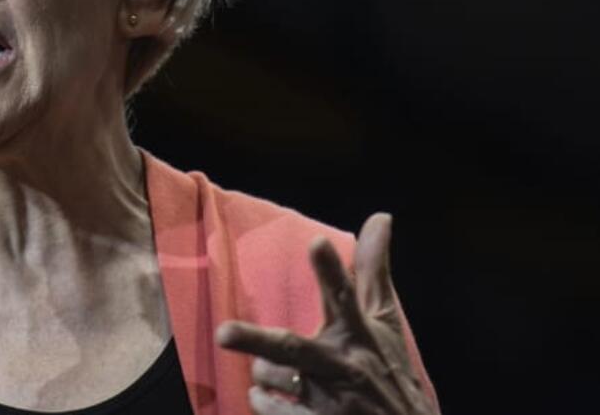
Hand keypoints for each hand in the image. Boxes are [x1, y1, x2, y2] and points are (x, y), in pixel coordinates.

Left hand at [216, 213, 436, 414]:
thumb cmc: (389, 371)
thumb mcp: (385, 323)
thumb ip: (372, 271)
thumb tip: (381, 215)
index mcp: (360, 335)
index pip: (345, 296)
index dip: (331, 271)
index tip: (317, 242)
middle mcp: (345, 367)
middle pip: (293, 349)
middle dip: (256, 340)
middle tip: (222, 333)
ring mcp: (331, 403)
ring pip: (269, 375)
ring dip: (262, 372)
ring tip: (279, 373)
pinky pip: (270, 408)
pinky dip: (262, 401)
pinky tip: (269, 398)